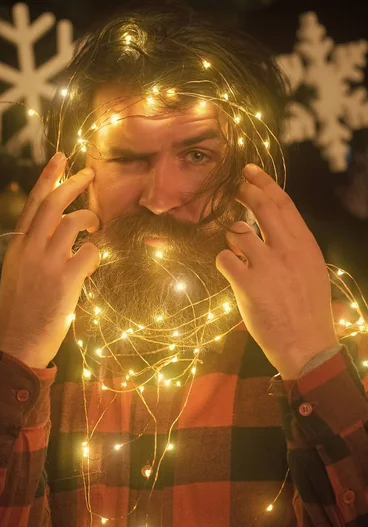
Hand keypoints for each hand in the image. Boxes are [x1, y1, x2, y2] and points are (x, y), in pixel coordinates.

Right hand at [0, 153, 99, 368]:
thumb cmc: (22, 309)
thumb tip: (60, 230)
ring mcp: (47, 263)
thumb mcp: (19, 272)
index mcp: (18, 245)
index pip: (33, 203)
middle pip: (54, 204)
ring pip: (73, 223)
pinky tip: (93, 262)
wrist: (17, 342)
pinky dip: (96, 253)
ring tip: (96, 227)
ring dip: (90, 220)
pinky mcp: (66, 280)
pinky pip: (90, 253)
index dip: (48, 178)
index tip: (61, 158)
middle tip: (90, 174)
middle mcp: (30, 249)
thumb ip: (35, 248)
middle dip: (73, 184)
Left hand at [216, 164, 337, 379]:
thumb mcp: (311, 271)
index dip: (264, 184)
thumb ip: (294, 247)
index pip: (283, 203)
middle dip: (244, 192)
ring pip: (237, 231)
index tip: (250, 172)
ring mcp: (266, 265)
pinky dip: (225, 261)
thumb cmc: (309, 310)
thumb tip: (276, 229)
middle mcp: (286, 249)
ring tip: (238, 251)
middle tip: (233, 188)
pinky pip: (224, 258)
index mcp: (304, 245)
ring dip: (232, 236)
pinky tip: (232, 271)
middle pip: (261, 207)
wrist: (306, 344)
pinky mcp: (247, 283)